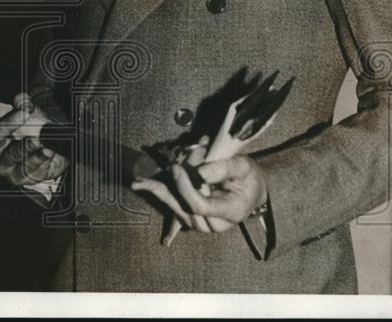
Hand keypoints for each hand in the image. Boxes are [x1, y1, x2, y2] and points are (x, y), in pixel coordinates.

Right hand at [0, 94, 68, 186]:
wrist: (44, 141)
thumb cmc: (29, 127)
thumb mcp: (25, 111)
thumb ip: (22, 103)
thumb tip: (21, 100)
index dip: (11, 122)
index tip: (25, 113)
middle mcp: (0, 161)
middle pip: (11, 154)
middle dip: (25, 146)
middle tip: (36, 138)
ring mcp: (13, 172)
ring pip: (24, 166)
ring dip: (36, 157)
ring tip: (46, 147)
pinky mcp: (28, 180)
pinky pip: (36, 173)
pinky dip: (44, 162)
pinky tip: (50, 153)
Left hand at [133, 154, 266, 234]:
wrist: (251, 192)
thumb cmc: (248, 178)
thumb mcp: (243, 167)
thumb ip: (224, 168)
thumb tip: (199, 173)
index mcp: (230, 212)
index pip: (201, 206)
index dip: (185, 188)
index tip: (176, 168)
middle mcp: (214, 224)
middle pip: (184, 209)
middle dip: (171, 187)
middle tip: (162, 167)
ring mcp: (201, 225)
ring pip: (174, 209)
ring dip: (160, 190)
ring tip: (140, 181)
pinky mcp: (191, 219)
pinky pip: (172, 207)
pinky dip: (159, 193)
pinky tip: (141, 185)